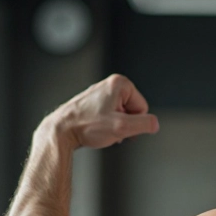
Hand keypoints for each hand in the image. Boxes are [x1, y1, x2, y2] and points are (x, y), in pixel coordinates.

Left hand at [41, 74, 159, 149]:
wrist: (61, 131)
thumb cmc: (86, 126)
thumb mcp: (122, 127)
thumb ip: (145, 124)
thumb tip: (154, 124)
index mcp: (119, 84)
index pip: (143, 107)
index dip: (134, 122)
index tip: (119, 126)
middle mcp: (109, 85)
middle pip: (132, 110)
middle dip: (124, 123)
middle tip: (109, 128)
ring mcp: (100, 93)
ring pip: (121, 115)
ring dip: (115, 126)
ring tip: (100, 129)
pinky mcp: (94, 102)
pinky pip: (110, 116)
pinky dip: (106, 125)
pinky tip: (96, 129)